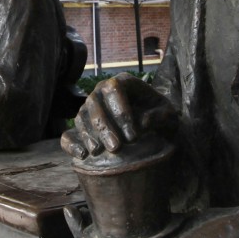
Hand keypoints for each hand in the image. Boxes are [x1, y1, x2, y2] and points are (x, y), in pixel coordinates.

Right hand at [62, 72, 176, 158]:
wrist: (153, 129)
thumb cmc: (161, 117)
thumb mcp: (169, 115)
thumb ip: (159, 117)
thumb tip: (141, 124)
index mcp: (123, 83)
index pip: (115, 89)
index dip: (121, 112)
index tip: (133, 136)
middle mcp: (101, 92)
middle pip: (95, 103)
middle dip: (104, 126)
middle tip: (116, 148)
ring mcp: (89, 109)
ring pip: (82, 117)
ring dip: (89, 135)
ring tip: (99, 152)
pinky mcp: (83, 128)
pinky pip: (69, 134)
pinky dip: (72, 144)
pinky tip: (82, 155)